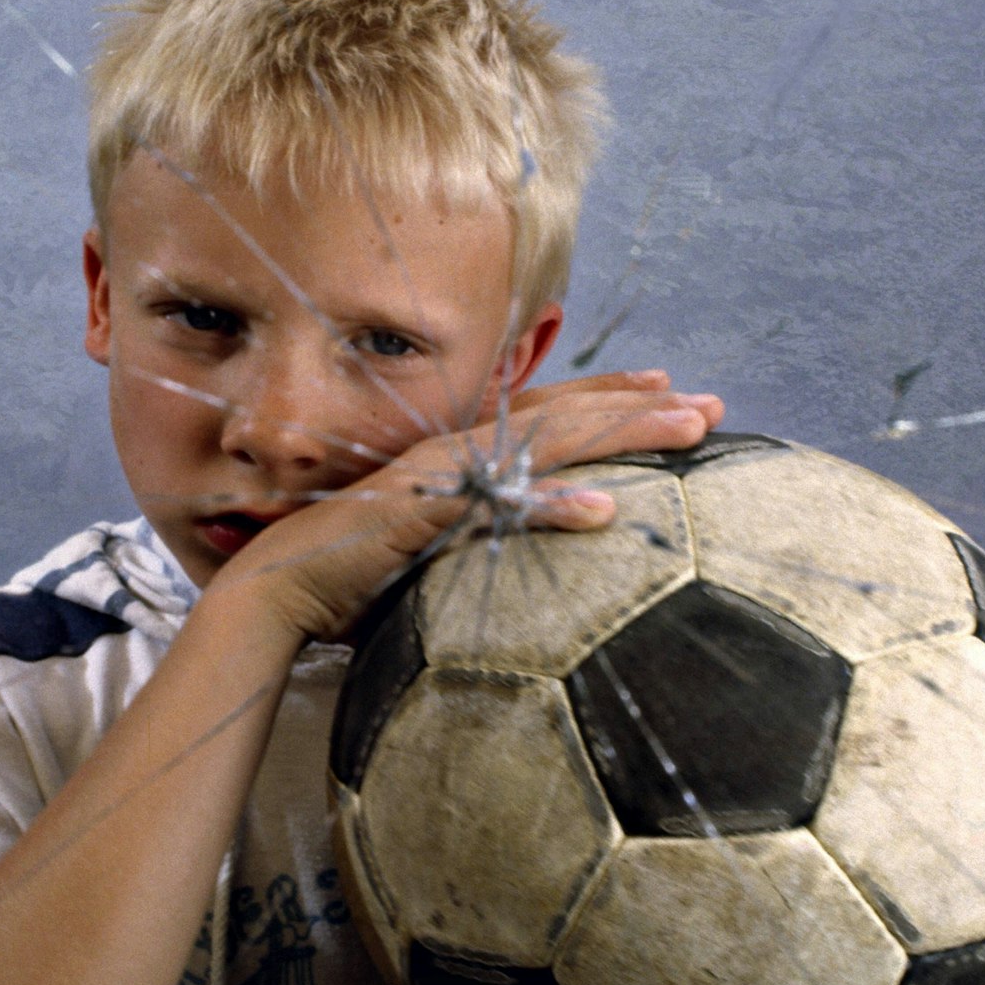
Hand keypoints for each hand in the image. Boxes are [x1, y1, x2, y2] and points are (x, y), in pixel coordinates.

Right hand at [222, 369, 723, 642]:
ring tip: (690, 431)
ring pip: (549, 443)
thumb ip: (472, 533)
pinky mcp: (425, 515)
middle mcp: (458, 452)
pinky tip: (608, 513)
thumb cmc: (346, 577)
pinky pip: (501, 508)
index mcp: (461, 456)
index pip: (547, 415)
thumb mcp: (427, 546)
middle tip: (710, 405)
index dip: (607, 399)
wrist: (274, 592)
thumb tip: (513, 545)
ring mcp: (444, 478)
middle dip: (639, 408)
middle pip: (564, 416)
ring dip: (625, 434)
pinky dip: (555, 508)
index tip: (667, 391)